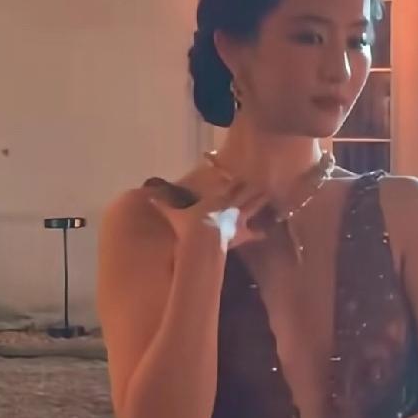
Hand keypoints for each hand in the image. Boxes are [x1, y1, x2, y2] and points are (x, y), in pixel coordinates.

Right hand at [147, 175, 272, 253]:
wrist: (201, 244)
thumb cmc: (188, 227)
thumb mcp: (174, 215)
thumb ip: (164, 205)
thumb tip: (148, 197)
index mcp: (216, 198)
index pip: (228, 183)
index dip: (234, 177)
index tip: (239, 173)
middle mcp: (230, 205)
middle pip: (245, 191)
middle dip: (253, 186)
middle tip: (261, 180)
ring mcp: (239, 219)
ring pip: (254, 206)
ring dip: (261, 201)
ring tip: (269, 196)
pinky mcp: (242, 234)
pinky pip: (254, 233)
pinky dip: (260, 233)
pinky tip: (266, 233)